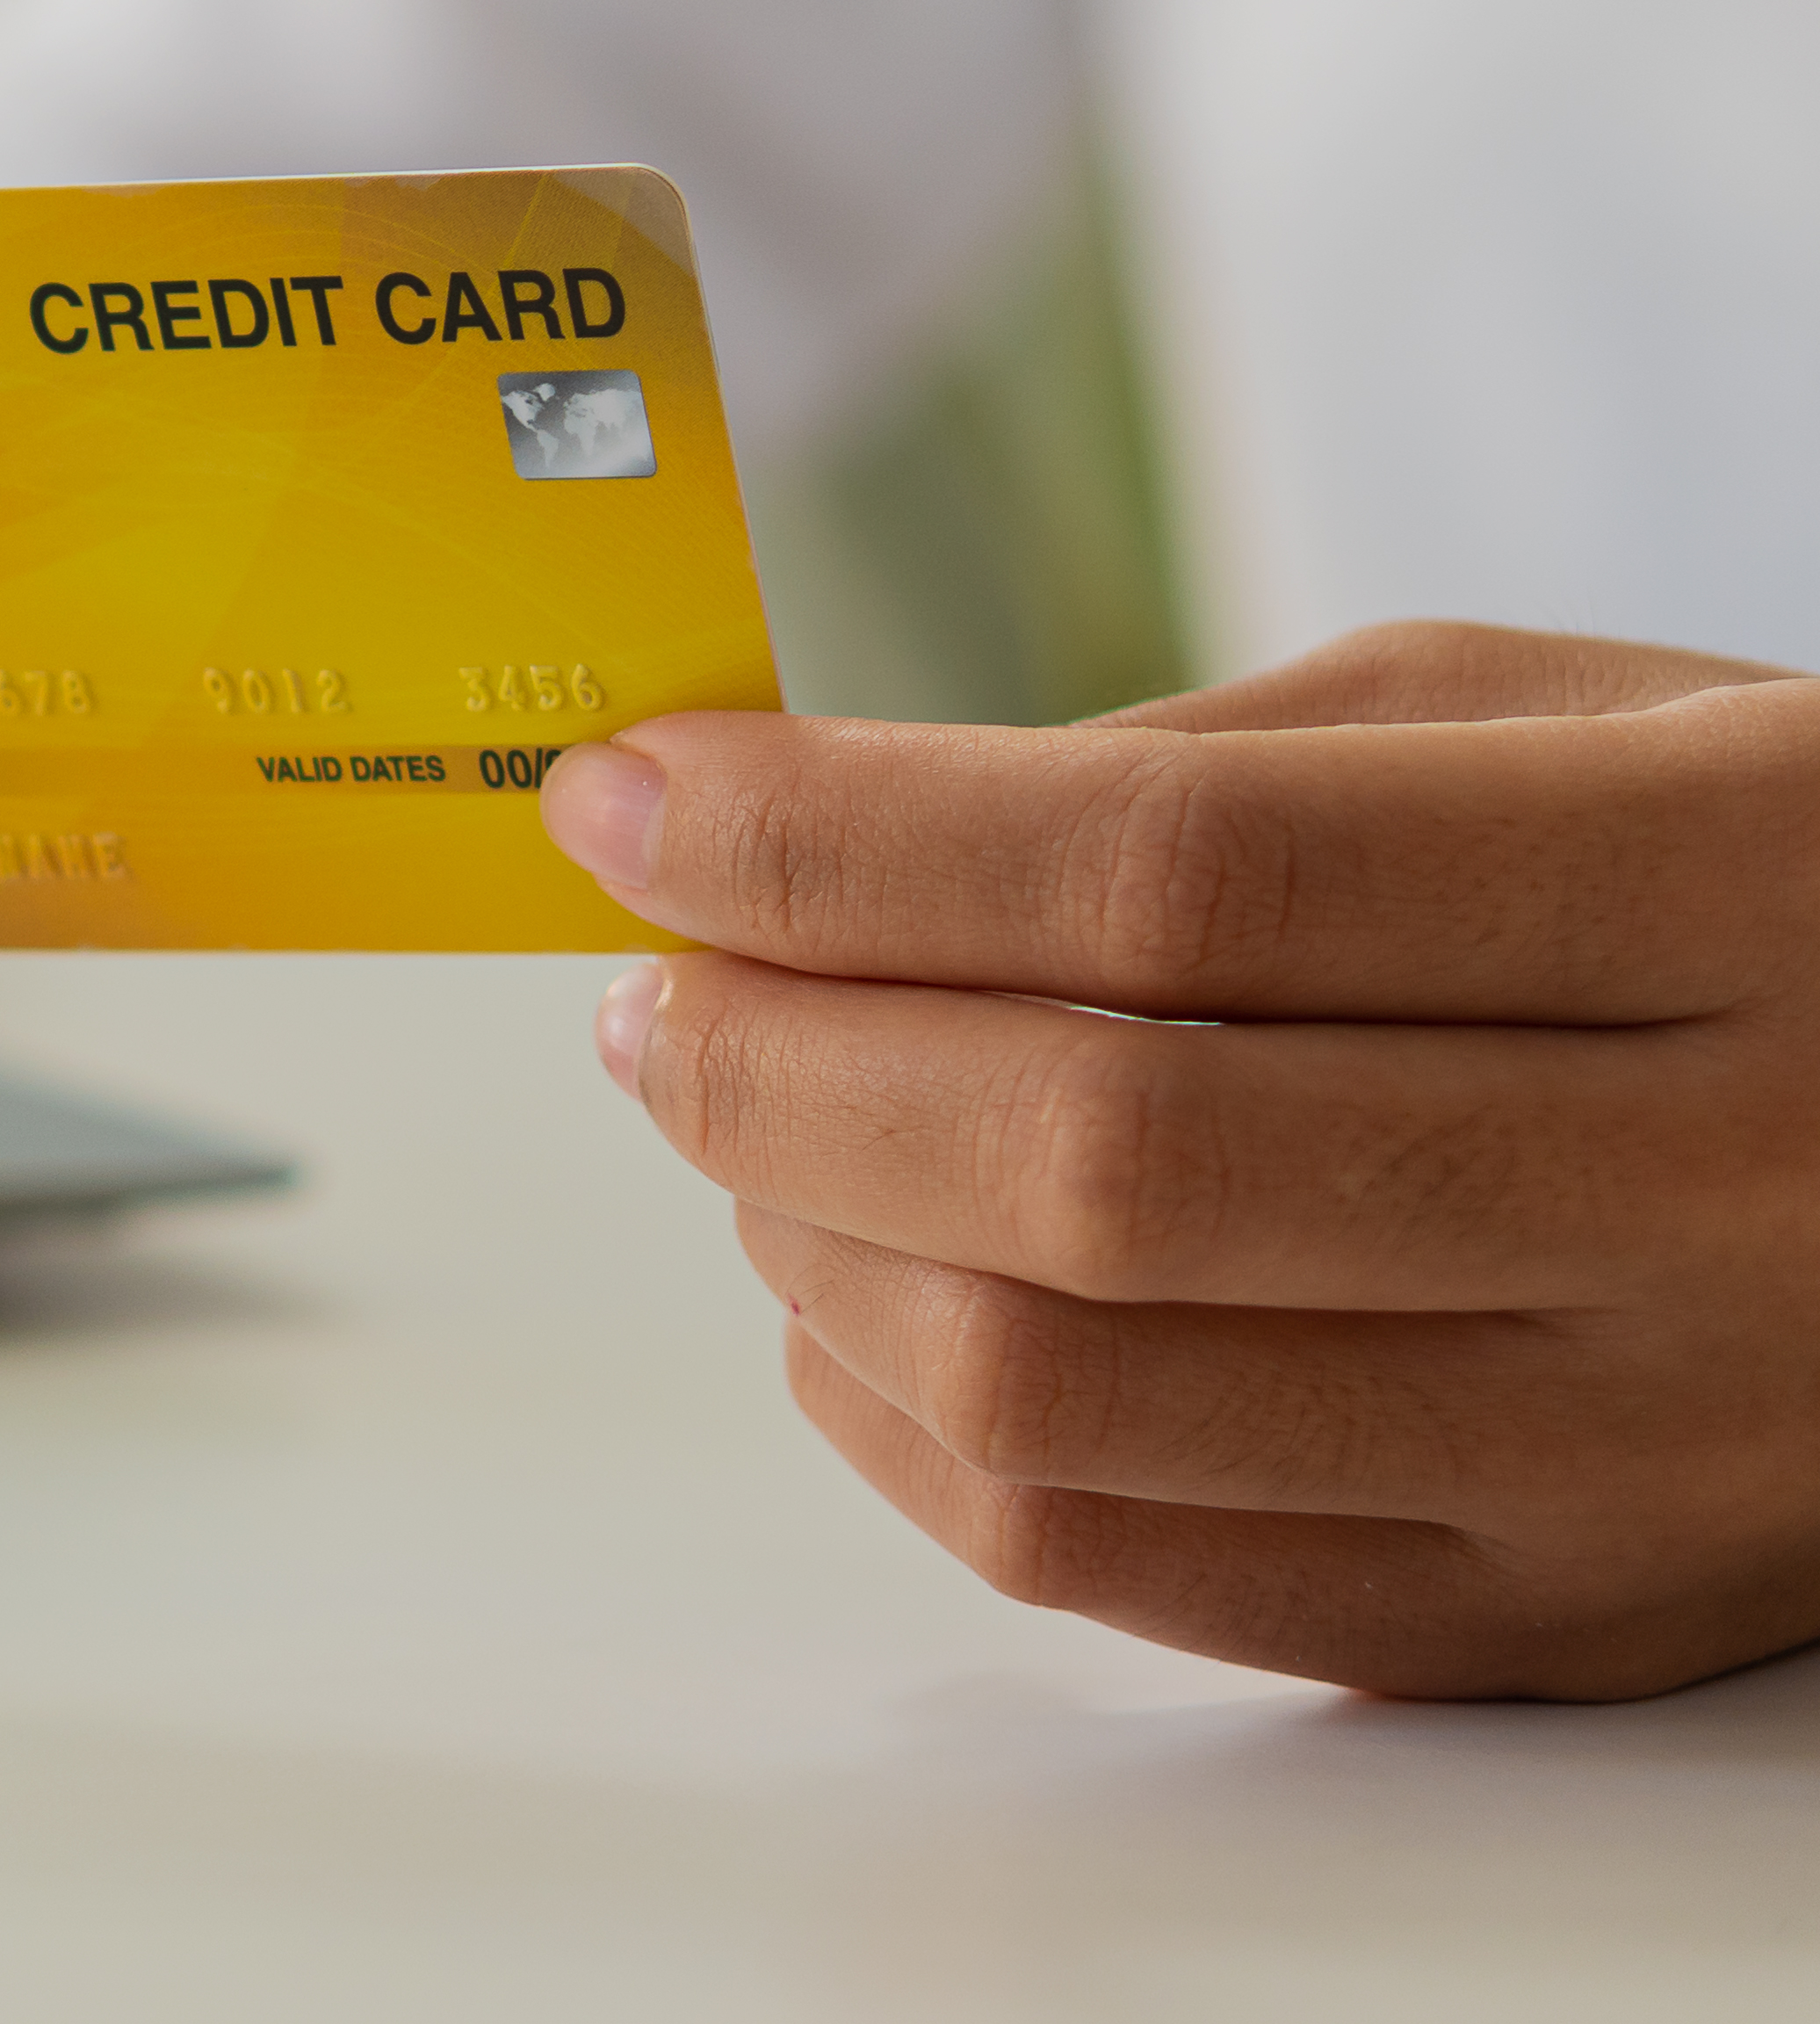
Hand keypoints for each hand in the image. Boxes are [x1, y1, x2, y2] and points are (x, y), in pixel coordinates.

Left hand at [542, 619, 1819, 1698]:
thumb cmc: (1754, 875)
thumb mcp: (1540, 720)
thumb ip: (1187, 776)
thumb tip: (804, 839)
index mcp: (1722, 891)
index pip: (1174, 882)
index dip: (845, 842)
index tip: (633, 797)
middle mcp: (1712, 1200)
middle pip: (1103, 1160)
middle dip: (781, 1062)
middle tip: (648, 983)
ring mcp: (1649, 1453)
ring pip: (1080, 1399)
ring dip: (813, 1247)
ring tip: (742, 1123)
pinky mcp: (1575, 1621)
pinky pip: (1140, 1572)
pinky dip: (909, 1432)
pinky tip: (845, 1297)